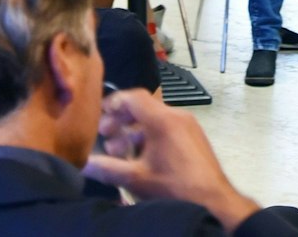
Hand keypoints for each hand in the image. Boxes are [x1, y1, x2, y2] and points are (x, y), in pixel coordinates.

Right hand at [87, 90, 261, 230]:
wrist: (213, 201)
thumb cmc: (174, 187)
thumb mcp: (136, 179)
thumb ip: (107, 168)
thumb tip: (84, 163)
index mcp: (163, 120)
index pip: (134, 97)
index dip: (114, 102)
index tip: (100, 116)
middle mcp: (177, 116)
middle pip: (143, 107)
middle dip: (121, 119)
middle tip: (106, 135)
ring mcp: (188, 125)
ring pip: (155, 119)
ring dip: (134, 130)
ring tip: (120, 151)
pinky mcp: (194, 136)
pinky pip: (168, 127)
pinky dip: (150, 135)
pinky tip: (141, 157)